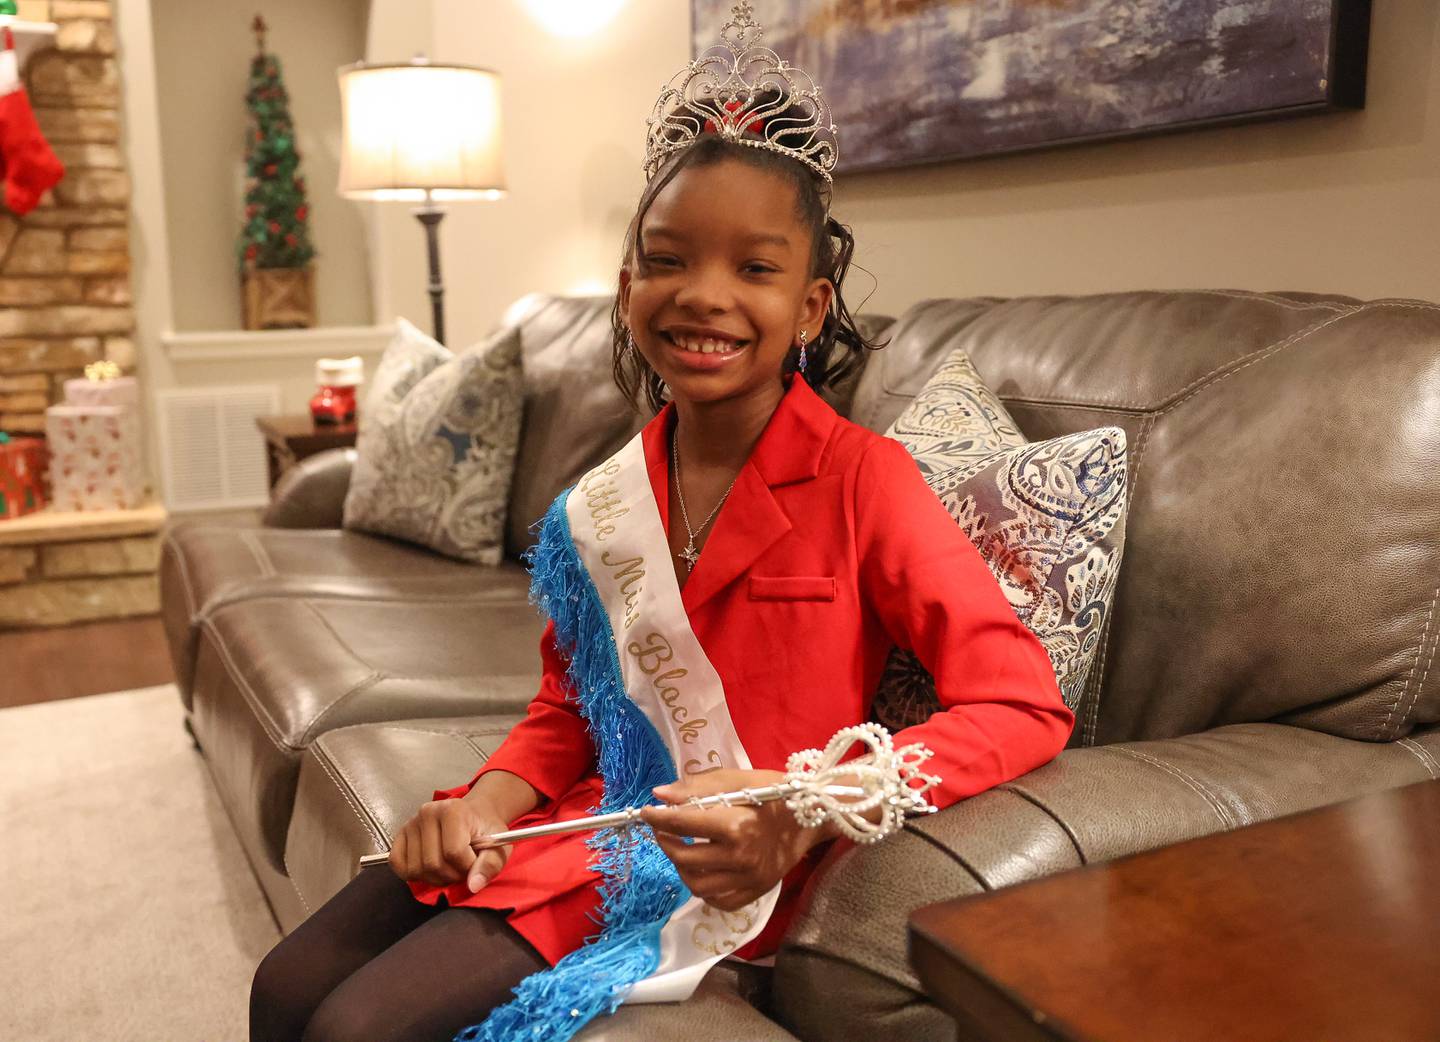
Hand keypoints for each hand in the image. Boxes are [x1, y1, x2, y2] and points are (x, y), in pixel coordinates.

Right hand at [389, 795, 512, 892]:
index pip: (454, 852)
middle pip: (433, 863)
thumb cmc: (485, 830)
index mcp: (453, 810)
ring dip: (435, 877)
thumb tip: (473, 885)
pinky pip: (398, 864)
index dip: (466, 867)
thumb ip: (490, 865)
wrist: (474, 815)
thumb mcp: (499, 846)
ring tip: (449, 867)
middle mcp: (427, 813)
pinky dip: (414, 874)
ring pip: (416, 869)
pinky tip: (430, 868)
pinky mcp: (400, 835)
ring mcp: (411, 823)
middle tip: (462, 867)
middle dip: (451, 875)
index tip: (474, 863)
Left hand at [639, 769, 822, 911]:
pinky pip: (716, 900)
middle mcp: (740, 857)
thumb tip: (660, 795)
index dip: (658, 817)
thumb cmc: (774, 793)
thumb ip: (696, 788)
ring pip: (696, 884)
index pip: (682, 823)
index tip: (646, 811)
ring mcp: (748, 880)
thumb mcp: (736, 780)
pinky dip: (702, 886)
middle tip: (662, 828)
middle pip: (684, 857)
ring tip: (680, 847)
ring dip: (680, 865)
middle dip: (665, 841)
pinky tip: (701, 867)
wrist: (811, 819)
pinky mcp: (754, 893)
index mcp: (736, 825)